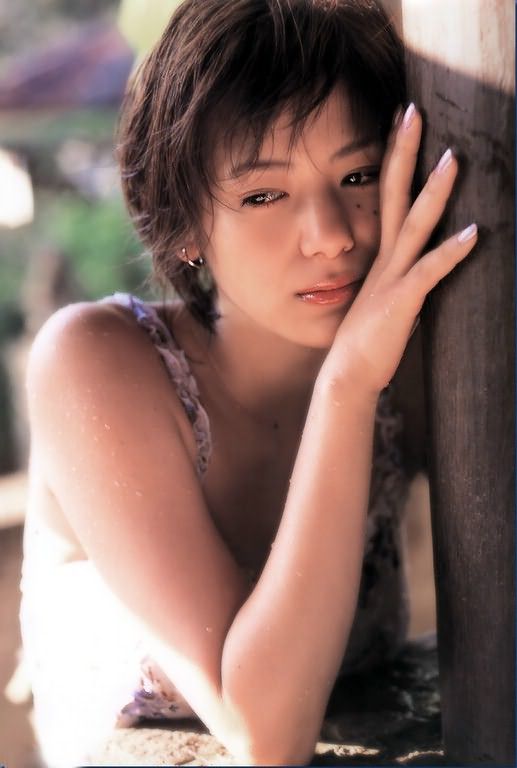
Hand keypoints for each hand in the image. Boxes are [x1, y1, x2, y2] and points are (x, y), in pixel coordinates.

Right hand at [324, 103, 476, 395]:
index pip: (386, 196)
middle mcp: (385, 258)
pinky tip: (476, 234)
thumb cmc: (365, 340)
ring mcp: (392, 277)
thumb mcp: (379, 297)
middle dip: (403, 152)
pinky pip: (430, 270)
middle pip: (393, 195)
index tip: (400, 122)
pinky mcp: (402, 300)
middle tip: (411, 111)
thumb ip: (397, 276)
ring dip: (434, 191)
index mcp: (380, 255)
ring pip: (414, 225)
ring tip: (454, 158)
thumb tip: (418, 267)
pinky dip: (453, 251)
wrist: (347, 375)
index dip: (393, 158)